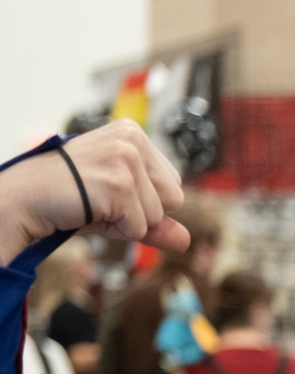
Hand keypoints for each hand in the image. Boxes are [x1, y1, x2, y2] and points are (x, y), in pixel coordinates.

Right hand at [0, 120, 189, 263]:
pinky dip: (116, 229)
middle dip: (143, 212)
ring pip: (158, 216)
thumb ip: (157, 220)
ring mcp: (126, 159)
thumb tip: (186, 240)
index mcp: (133, 133)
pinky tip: (91, 210)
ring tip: (95, 203)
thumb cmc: (72, 196)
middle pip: (174, 199)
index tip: (110, 190)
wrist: (27, 196)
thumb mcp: (121, 203)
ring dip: (128, 222)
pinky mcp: (119, 183)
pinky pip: (139, 227)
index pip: (173, 184)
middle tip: (103, 199)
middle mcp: (132, 140)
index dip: (146, 200)